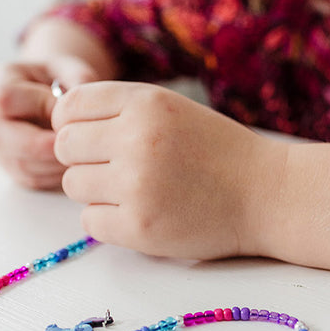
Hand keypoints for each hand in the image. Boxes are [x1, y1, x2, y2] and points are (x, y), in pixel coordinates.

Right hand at [0, 56, 99, 188]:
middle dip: (46, 144)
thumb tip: (85, 103)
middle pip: (6, 139)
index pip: (5, 99)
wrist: (50, 93)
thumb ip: (77, 77)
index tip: (69, 111)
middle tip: (78, 143)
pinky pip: (31, 179)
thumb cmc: (59, 78)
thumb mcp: (68, 67)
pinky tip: (76, 165)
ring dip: (55, 163)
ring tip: (83, 154)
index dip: (40, 107)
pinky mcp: (11, 167)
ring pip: (20, 164)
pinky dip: (56, 175)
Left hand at [52, 82, 282, 259]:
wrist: (267, 193)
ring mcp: (137, 185)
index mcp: (146, 102)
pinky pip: (89, 220)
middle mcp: (137, 138)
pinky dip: (109, 219)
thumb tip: (61, 124)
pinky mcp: (139, 228)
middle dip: (83, 157)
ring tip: (135, 189)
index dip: (73, 122)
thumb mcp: (173, 109)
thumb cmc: (219, 150)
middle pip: (63, 146)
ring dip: (96, 189)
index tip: (91, 136)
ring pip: (73, 184)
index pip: (69, 105)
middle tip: (116, 166)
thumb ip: (121, 110)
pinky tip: (142, 212)